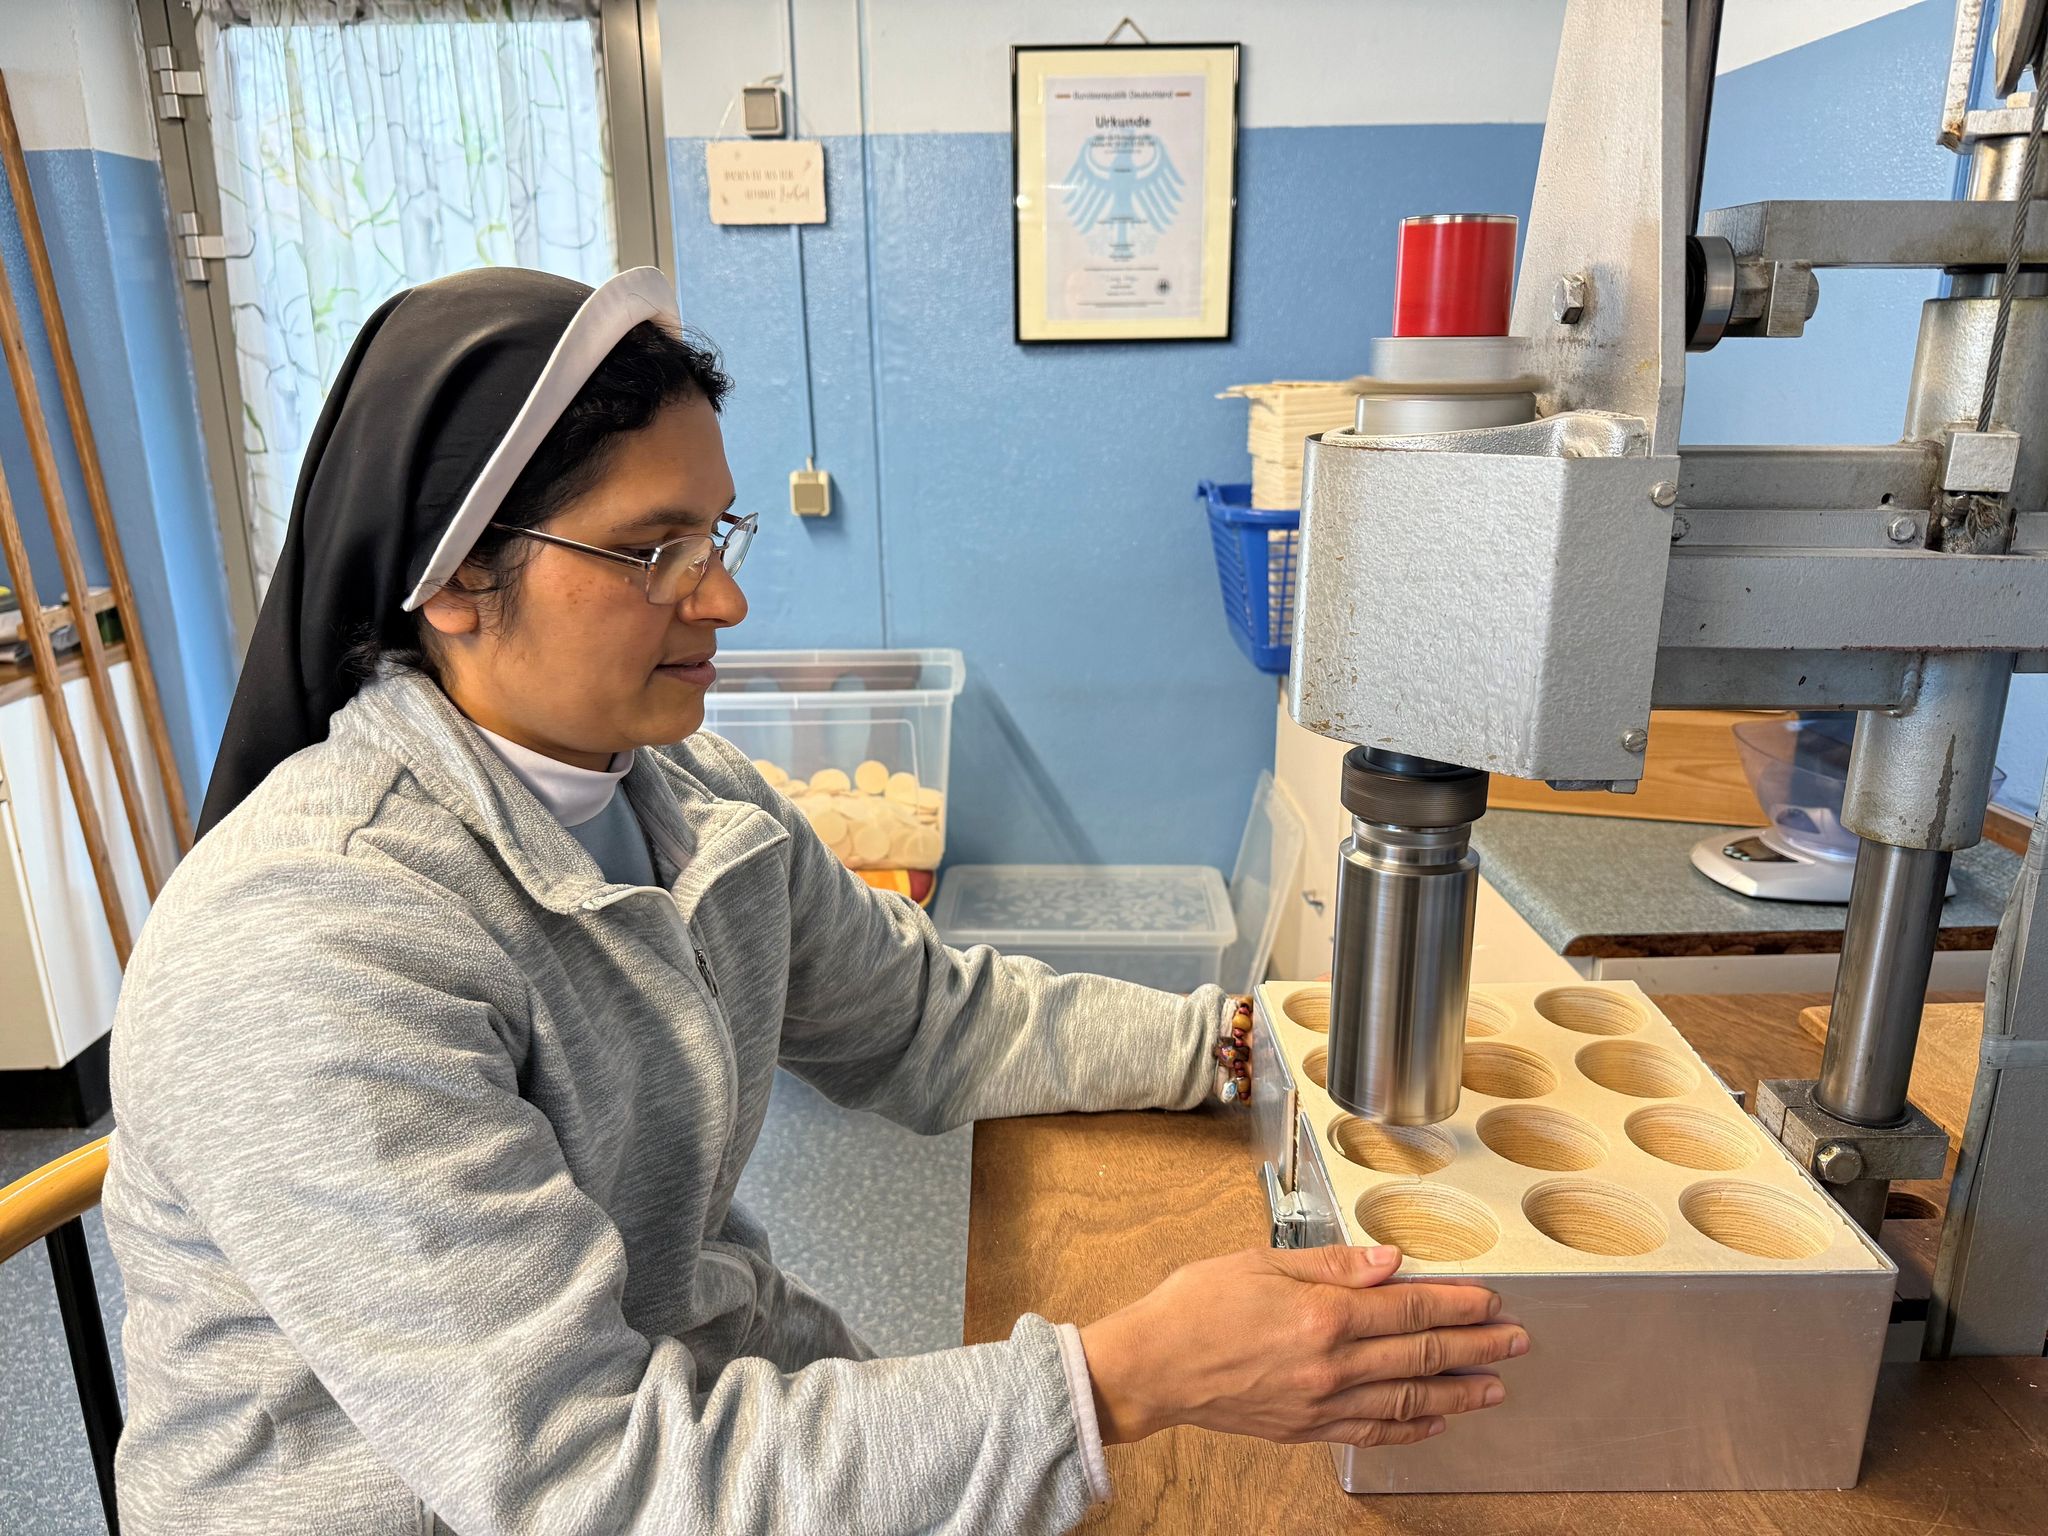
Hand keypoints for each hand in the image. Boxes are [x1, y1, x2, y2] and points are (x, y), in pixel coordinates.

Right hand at [1078, 1244, 1524, 1449]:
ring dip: (1457, 1392)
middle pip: (1420, 1356)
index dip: (1456, 1304)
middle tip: (1516, 1341)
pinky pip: (1372, 1431)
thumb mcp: (1262, 1262)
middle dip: (1475, 1347)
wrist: (1152, 1367)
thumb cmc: (1195, 1307)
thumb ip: (1333, 1265)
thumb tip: (1391, 1261)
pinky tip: (1435, 1421)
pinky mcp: (1307, 1428)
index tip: (1491, 1301)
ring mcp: (1322, 1403)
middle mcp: (1331, 1365)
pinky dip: (1410, 1428)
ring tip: (1494, 1386)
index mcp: (1322, 1317)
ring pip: (1407, 1400)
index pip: (1409, 1309)